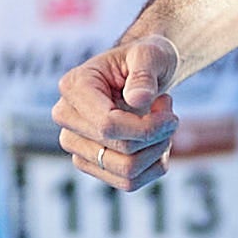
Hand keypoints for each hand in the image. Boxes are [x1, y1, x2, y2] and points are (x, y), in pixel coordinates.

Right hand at [53, 36, 178, 190]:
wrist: (141, 73)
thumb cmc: (145, 60)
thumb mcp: (150, 55)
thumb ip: (144, 73)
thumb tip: (137, 99)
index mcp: (74, 87)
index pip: (108, 125)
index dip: (147, 127)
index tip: (171, 112)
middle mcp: (66, 117)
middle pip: (119, 150)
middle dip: (156, 137)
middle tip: (170, 115)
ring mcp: (75, 144)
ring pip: (125, 172)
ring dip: (157, 153)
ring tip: (165, 127)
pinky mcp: (90, 163)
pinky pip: (128, 182)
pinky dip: (153, 166)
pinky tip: (159, 143)